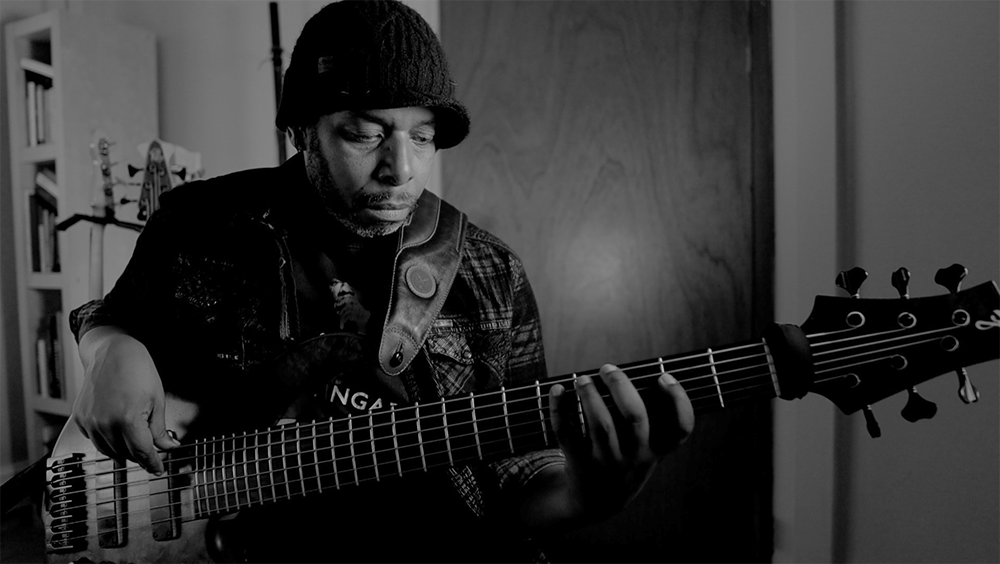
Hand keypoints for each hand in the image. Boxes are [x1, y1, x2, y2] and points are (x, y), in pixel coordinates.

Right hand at [73, 326, 177, 473]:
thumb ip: (159, 429)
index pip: (142, 453)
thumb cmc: (137, 369)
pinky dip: (107, 441)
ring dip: (123, 451)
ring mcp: (90, 422)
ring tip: (135, 440)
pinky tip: (117, 431)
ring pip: (109, 451)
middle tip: (152, 452)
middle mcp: (105, 424)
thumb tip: (168, 447)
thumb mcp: (157, 400)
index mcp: (127, 420)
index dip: (153, 464)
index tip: (159, 469)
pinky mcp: (81, 418)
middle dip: (141, 456)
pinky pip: (95, 440)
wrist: (112, 351)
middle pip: (126, 454)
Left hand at [545, 363, 693, 522]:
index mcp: (655, 451)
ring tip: (582, 379)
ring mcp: (606, 463)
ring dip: (590, 396)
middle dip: (621, 386)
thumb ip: (648, 422)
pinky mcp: (579, 463)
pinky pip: (566, 433)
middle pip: (635, 418)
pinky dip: (559, 409)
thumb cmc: (623, 463)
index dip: (678, 401)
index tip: (664, 377)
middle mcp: (634, 458)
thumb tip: (629, 376)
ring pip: (601, 424)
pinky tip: (557, 390)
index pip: (680, 430)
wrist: (596, 504)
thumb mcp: (644, 452)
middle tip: (607, 368)